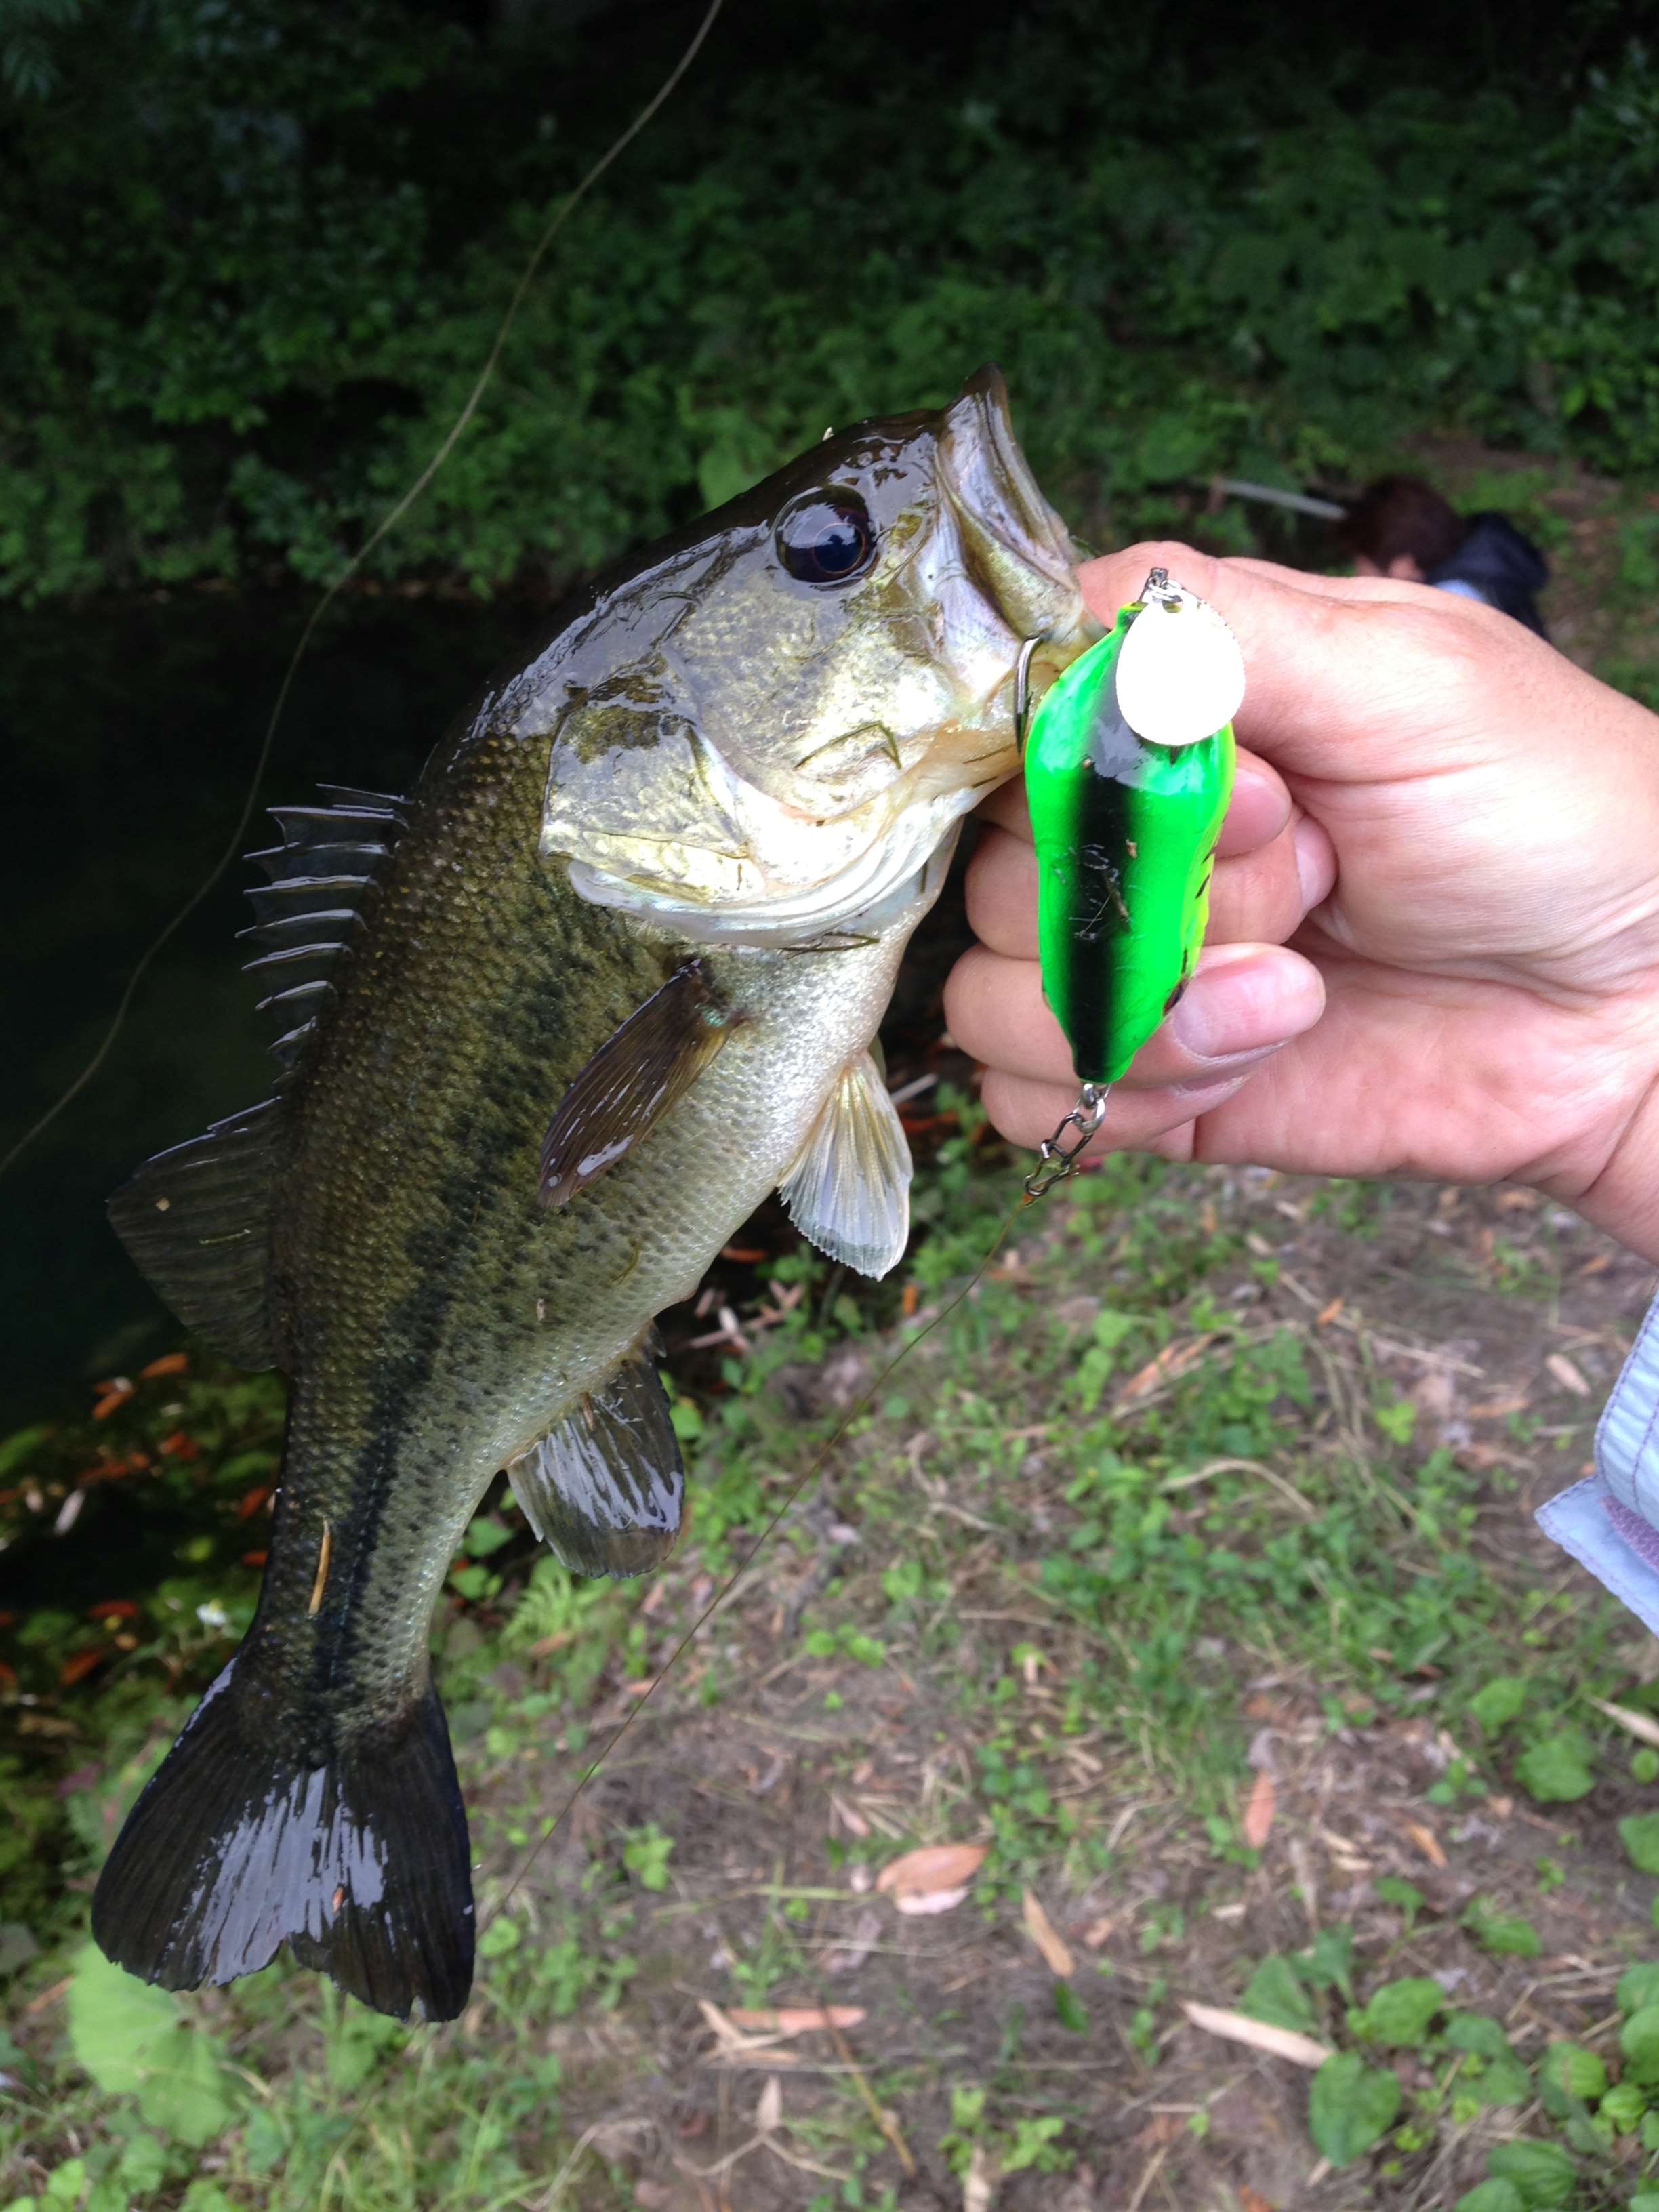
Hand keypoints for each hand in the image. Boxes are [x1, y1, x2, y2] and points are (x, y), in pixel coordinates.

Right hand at [944, 542, 1658, 1261]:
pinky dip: (1126, 1089)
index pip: (1010, 715)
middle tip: (1309, 876)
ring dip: (1138, 1004)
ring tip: (1291, 994)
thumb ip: (1228, 632)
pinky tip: (1248, 1060)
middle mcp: (1130, 830)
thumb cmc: (1554, 818)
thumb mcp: (1409, 678)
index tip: (1238, 787)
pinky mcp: (1144, 1078)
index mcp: (1179, 708)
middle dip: (1143, 890)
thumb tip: (1062, 619)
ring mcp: (1129, 960)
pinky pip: (1027, 1095)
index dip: (1077, 763)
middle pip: (988, 861)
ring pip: (986, 988)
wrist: (1635, 1016)